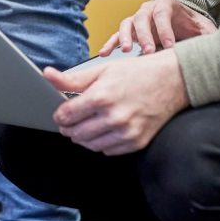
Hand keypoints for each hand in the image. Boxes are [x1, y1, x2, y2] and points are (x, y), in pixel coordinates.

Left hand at [46, 50, 189, 154]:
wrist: (172, 81)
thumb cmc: (136, 73)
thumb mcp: (102, 70)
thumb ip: (72, 79)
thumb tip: (47, 75)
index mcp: (101, 97)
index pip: (66, 116)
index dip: (59, 115)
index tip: (60, 113)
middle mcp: (113, 117)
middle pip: (76, 134)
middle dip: (68, 128)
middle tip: (69, 122)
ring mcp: (126, 132)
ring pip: (90, 145)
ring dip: (82, 138)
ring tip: (84, 126)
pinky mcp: (137, 142)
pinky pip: (108, 151)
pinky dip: (101, 143)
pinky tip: (102, 131)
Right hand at [101, 0, 215, 55]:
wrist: (183, 21)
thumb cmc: (193, 25)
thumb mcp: (204, 28)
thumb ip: (209, 34)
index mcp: (167, 4)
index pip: (162, 14)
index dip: (164, 30)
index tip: (169, 47)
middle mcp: (149, 8)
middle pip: (142, 17)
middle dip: (145, 35)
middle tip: (149, 51)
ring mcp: (138, 18)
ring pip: (127, 23)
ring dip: (125, 37)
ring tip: (126, 50)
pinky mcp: (131, 30)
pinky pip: (117, 34)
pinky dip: (110, 42)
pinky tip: (105, 53)